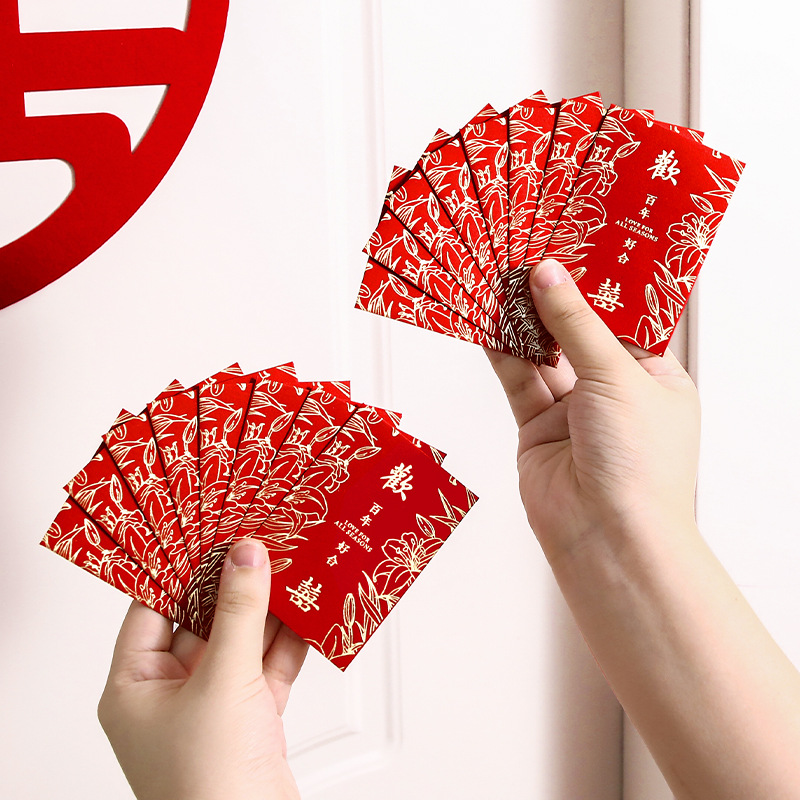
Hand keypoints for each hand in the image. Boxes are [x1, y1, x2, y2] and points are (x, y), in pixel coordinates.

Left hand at [98, 539, 307, 799]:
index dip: (179, 570)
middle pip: (203, 622)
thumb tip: (246, 558)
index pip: (151, 610)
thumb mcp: (223, 682)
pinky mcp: (251, 718)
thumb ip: (239, 614)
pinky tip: (306, 612)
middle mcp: (171, 695)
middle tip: (257, 545)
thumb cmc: (209, 785)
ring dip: (267, 611)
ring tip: (288, 568)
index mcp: (136, 688)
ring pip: (240, 642)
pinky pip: (268, 666)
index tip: (207, 534)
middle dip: (234, 587)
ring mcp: (213, 706)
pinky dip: (288, 642)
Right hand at [490, 260, 799, 798]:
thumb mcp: (616, 377)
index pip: (627, 318)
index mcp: (656, 378)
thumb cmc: (639, 466)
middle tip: (530, 255)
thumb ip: (576, 325)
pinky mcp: (537, 428)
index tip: (577, 245)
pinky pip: (518, 381)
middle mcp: (615, 392)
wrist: (606, 540)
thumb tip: (550, 276)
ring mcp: (574, 411)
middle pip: (580, 332)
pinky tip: (488, 320)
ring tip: (501, 278)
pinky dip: (503, 352)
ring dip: (524, 321)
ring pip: (544, 354)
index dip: (602, 284)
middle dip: (556, 299)